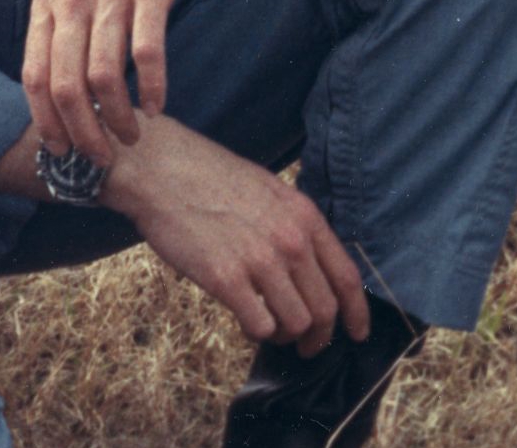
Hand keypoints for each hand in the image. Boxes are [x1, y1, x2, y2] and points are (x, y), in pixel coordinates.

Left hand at [21, 0, 280, 163]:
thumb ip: (62, 10)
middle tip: (101, 157)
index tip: (60, 150)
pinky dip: (153, 87)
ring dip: (118, 118)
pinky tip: (159, 104)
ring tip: (132, 136)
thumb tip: (55, 66)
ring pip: (104, 75)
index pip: (34, 73)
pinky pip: (147, 51)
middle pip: (65, 84)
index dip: (45, 120)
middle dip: (82, 133)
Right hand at [105, 118, 368, 355]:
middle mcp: (289, 240)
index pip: (346, 278)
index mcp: (304, 216)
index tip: (355, 333)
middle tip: (306, 346)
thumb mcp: (268, 189)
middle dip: (319, 337)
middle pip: (324, 309)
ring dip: (286, 336)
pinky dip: (257, 334)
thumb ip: (294, 225)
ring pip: (295, 323)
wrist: (160, 170)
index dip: (357, 313)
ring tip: (271, 332)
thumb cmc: (208, 177)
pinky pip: (259, 326)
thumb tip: (309, 266)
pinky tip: (245, 323)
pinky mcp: (225, 279)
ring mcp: (259, 260)